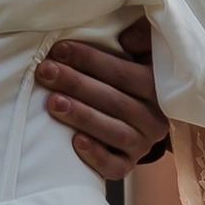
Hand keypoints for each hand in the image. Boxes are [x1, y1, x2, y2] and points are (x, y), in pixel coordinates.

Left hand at [38, 13, 170, 179]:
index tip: (60, 49)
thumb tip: (126, 38)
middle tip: (46, 72)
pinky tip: (75, 142)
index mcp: (159, 88)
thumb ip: (141, 37)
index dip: (90, 60)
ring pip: (114, 133)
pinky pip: (114, 166)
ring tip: (53, 102)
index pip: (124, 73)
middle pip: (114, 101)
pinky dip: (95, 155)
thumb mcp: (142, 53)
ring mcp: (142, 144)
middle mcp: (155, 118)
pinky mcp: (128, 165)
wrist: (140, 119)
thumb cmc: (130, 77)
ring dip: (82, 116)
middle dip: (76, 84)